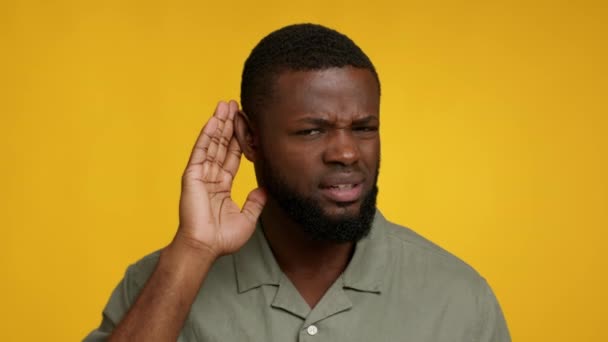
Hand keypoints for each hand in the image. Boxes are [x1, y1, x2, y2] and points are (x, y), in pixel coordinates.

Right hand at [175, 100, 265, 256]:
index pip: (233, 157)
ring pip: (212, 144)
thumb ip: (255, 202)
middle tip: (235, 105)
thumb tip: (264, 190)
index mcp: (222, 187)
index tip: (245, 125)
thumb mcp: (248, 219)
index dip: (239, 140)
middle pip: (222, 145)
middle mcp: (211, 178)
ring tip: (225, 105)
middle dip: (229, 125)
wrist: (205, 247)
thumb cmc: (222, 238)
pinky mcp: (192, 175)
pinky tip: (213, 121)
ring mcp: (200, 175)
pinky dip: (207, 135)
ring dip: (218, 124)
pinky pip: (201, 151)